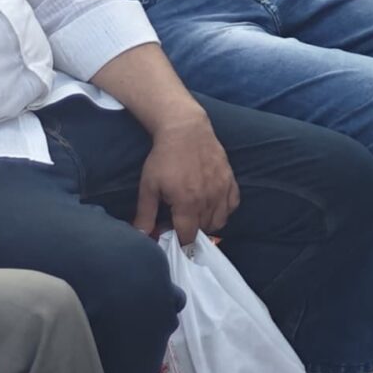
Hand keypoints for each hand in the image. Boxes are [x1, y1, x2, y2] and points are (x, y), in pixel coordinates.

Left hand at [134, 110, 240, 244]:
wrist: (186, 131)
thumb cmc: (164, 158)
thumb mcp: (148, 186)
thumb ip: (145, 214)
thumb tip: (140, 236)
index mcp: (186, 203)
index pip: (188, 235)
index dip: (179, 241)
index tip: (172, 238)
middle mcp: (208, 199)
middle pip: (204, 229)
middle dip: (192, 230)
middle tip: (180, 221)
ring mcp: (222, 189)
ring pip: (220, 220)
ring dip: (207, 223)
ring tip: (195, 214)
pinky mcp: (230, 180)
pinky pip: (233, 205)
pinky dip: (224, 210)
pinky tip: (212, 204)